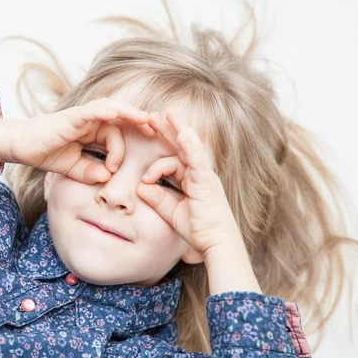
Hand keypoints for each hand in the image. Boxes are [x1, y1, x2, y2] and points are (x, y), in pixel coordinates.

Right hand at [12, 98, 153, 183]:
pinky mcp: (73, 116)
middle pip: (122, 117)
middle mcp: (91, 120)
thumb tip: (107, 177)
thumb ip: (90, 172)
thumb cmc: (46, 153)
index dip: (125, 148)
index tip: (125, 163)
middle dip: (141, 122)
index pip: (117, 134)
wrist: (22, 146)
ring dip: (130, 113)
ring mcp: (82, 116)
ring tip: (146, 120)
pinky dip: (106, 111)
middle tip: (158, 130)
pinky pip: (93, 111)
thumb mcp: (74, 168)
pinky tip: (117, 114)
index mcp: (93, 130)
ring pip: (112, 110)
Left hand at [136, 109, 241, 260]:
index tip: (148, 152)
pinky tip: (182, 133)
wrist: (217, 243)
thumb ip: (157, 198)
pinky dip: (190, 146)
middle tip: (153, 115)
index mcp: (193, 179)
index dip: (161, 150)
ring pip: (191, 147)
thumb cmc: (199, 229)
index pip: (175, 157)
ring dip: (179, 129)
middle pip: (183, 145)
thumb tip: (141, 186)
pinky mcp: (207, 181)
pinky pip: (198, 159)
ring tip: (168, 114)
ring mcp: (205, 175)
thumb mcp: (171, 211)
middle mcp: (200, 173)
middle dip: (169, 129)